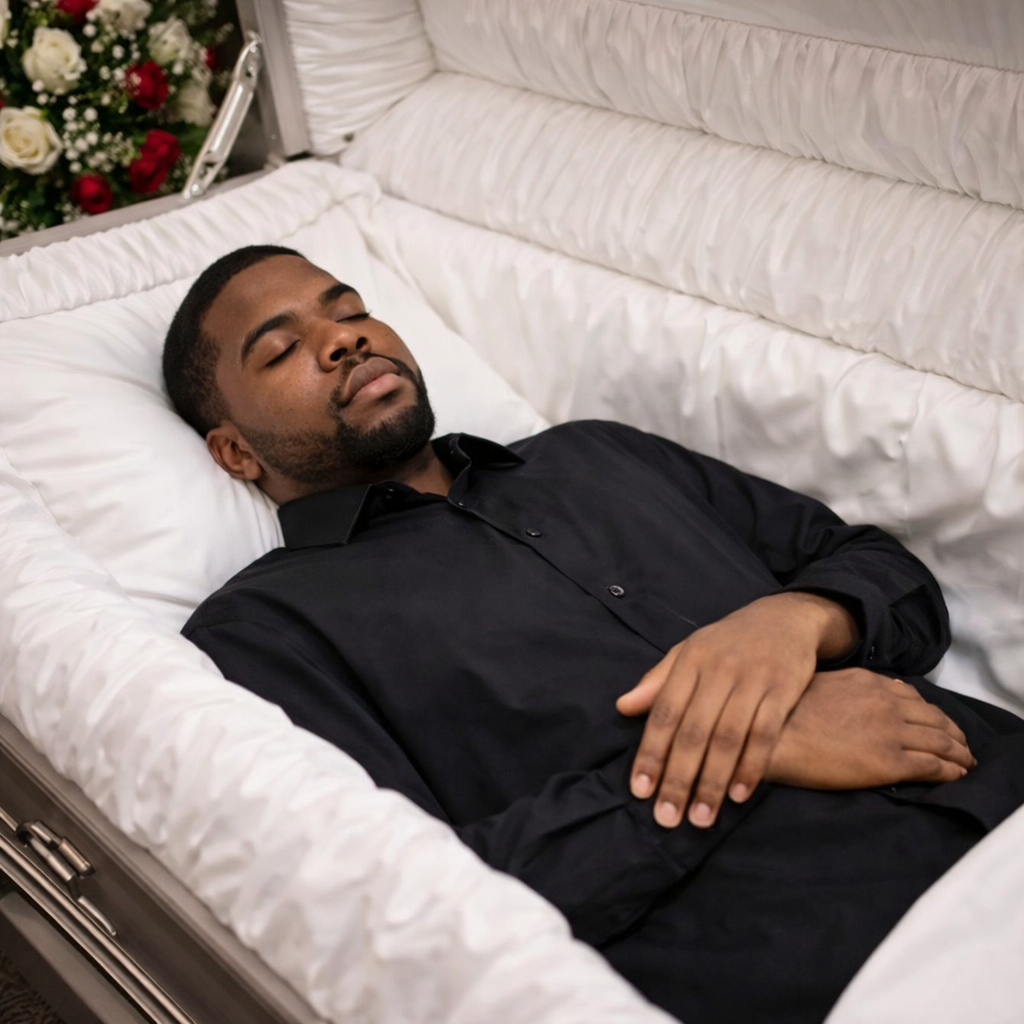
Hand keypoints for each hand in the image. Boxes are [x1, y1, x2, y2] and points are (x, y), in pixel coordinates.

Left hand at [617, 592, 857, 828]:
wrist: (784, 618)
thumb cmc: (727, 643)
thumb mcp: (689, 652)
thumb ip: (658, 681)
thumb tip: (623, 707)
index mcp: (689, 662)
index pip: (663, 713)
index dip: (650, 753)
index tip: (640, 790)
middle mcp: (717, 669)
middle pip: (693, 732)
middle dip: (679, 778)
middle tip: (668, 817)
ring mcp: (752, 678)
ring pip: (727, 737)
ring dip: (712, 782)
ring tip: (702, 818)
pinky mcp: (783, 688)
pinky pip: (765, 733)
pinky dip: (751, 766)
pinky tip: (739, 795)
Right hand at [767, 669, 974, 787]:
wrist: (777, 737)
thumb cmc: (786, 713)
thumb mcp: (820, 685)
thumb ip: (847, 689)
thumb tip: (860, 694)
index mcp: (868, 682)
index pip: (912, 696)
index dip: (929, 711)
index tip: (935, 721)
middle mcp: (886, 703)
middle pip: (934, 717)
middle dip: (952, 731)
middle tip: (961, 744)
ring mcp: (891, 732)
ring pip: (940, 740)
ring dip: (959, 752)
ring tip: (966, 762)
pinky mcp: (890, 762)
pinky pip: (933, 766)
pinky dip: (951, 771)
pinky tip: (957, 775)